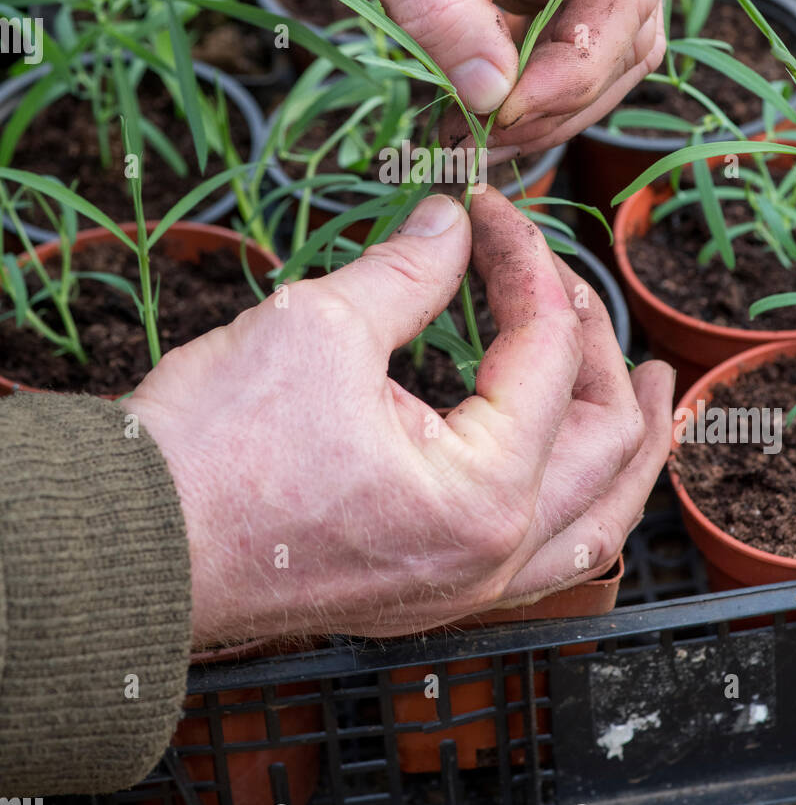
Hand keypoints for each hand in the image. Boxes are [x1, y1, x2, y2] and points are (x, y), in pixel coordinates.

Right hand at [128, 190, 673, 646]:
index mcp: (483, 491)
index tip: (488, 210)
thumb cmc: (216, 450)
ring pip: (594, 519)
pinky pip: (543, 557)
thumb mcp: (319, 328)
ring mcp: (460, 587)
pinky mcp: (424, 594)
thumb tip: (451, 220)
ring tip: (653, 391)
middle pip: (603, 441)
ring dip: (628, 446)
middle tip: (568, 282)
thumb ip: (410, 269)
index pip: (544, 353)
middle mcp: (491, 555)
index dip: (526, 262)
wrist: (132, 550)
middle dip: (596, 343)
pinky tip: (574, 472)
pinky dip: (579, 503)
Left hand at [229, 0, 665, 158]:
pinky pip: (540, 37)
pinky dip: (509, 81)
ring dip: (540, 98)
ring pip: (591, 41)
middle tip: (485, 138)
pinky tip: (462, 110)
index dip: (580, 61)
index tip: (507, 113)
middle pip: (625, 20)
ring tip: (467, 135)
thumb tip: (490, 100)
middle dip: (563, 90)